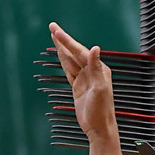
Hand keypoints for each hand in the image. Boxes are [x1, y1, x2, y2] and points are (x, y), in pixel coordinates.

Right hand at [49, 22, 115, 139]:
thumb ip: (96, 68)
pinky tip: (59, 53)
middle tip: (52, 26)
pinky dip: (63, 60)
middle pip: (74, 51)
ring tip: (53, 35)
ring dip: (62, 47)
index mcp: (99, 69)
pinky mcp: (79, 86)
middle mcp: (92, 71)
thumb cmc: (102, 112)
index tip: (56, 31)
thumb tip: (95, 48)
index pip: (80, 51)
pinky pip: (69, 69)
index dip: (67, 41)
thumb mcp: (99, 89)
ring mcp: (85, 78)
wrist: (99, 128)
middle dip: (63, 39)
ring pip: (70, 59)